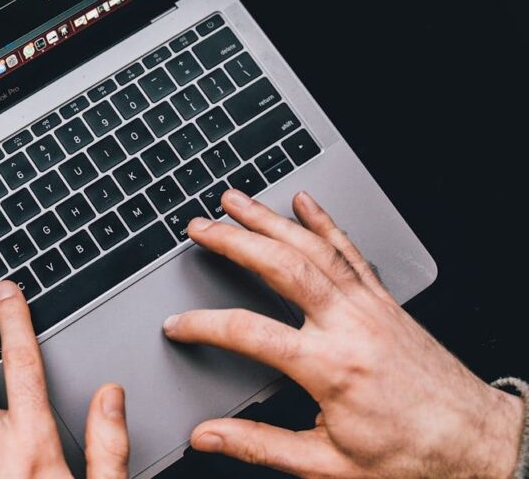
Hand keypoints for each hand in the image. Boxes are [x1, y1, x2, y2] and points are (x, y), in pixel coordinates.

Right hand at [164, 189, 524, 477]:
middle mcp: (350, 326)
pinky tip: (304, 203)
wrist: (475, 444)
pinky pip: (350, 252)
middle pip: (281, 267)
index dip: (204, 325)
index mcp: (330, 368)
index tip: (177, 324)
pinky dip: (325, 222)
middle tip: (199, 227)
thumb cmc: (410, 458)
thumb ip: (259, 446)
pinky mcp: (386, 303)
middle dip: (234, 241)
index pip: (249, 332)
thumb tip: (208, 437)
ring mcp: (370, 307)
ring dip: (270, 220)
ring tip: (236, 201)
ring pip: (313, 249)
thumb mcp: (327, 465)